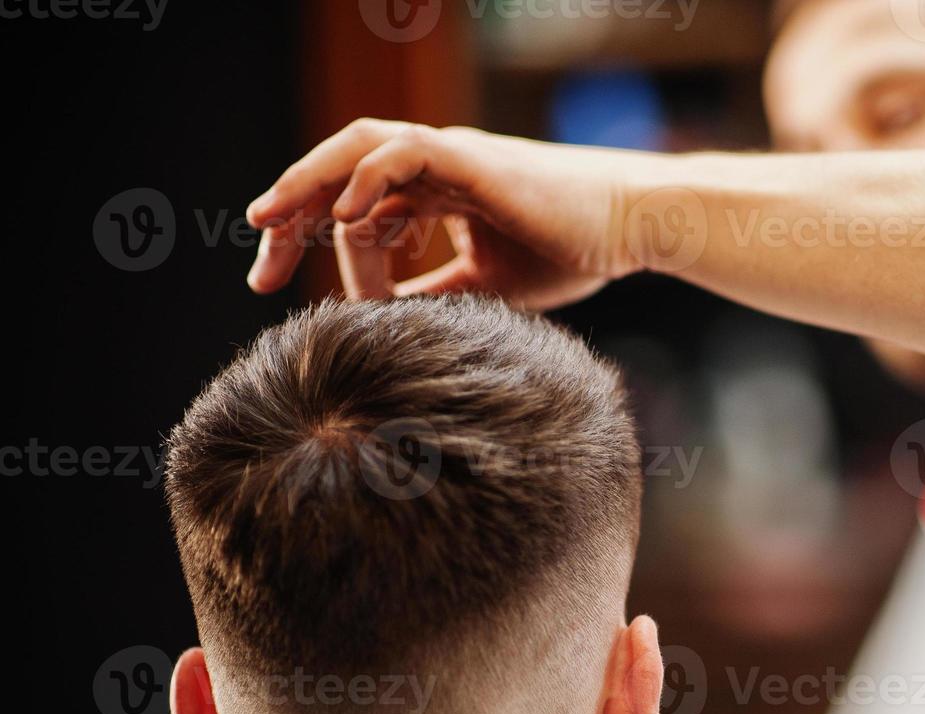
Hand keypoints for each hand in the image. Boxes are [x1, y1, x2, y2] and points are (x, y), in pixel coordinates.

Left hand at [245, 118, 663, 307]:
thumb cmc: (570, 252)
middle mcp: (434, 166)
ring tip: (268, 223)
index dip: (309, 243)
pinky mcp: (473, 158)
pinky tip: (343, 220)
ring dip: (306, 183)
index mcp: (435, 191)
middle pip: (339, 172)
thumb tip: (384, 323)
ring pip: (358, 147)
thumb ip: (433, 295)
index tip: (276, 287)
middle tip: (260, 269)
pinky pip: (404, 152)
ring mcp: (452, 155)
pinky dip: (367, 180)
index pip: (352, 206)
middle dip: (290, 212)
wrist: (631, 229)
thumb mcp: (485, 286)